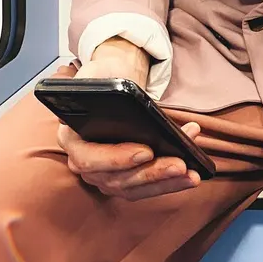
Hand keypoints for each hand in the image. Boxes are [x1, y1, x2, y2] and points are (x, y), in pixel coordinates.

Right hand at [56, 37, 201, 201]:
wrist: (113, 81)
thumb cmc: (105, 77)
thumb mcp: (97, 72)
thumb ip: (95, 79)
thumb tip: (102, 91)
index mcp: (71, 138)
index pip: (90, 158)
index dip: (117, 159)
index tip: (147, 151)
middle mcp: (83, 163)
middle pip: (117, 178)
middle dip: (152, 173)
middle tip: (180, 164)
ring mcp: (103, 175)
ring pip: (135, 187)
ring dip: (166, 183)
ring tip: (191, 174)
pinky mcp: (124, 180)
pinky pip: (146, 189)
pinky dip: (170, 183)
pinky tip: (191, 175)